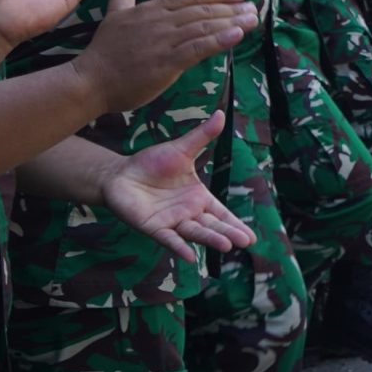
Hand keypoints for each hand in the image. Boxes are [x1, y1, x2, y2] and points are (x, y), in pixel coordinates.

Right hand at [70, 0, 255, 114]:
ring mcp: (163, 41)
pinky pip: (197, 48)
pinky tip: (237, 35)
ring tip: (253, 19)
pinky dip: (219, 40)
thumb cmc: (104, 52)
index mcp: (150, 9)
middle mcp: (159, 21)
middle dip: (230, 7)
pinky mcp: (165, 62)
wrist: (90, 82)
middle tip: (253, 6)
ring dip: (231, 21)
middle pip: (201, 9)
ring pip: (203, 27)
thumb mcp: (114, 14)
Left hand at [101, 113, 257, 262]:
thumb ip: (202, 136)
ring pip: (194, 232)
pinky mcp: (153, 227)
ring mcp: (171, 222)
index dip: (235, 224)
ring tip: (226, 245)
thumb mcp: (181, 149)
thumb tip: (222, 114)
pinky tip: (190, 257)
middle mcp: (188, 213)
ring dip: (209, 239)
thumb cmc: (151, 164)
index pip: (221, 214)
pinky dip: (179, 247)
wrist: (121, 174)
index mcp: (198, 198)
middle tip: (245, 241)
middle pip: (212, 226)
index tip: (251, 237)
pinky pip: (168, 239)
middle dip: (228, 233)